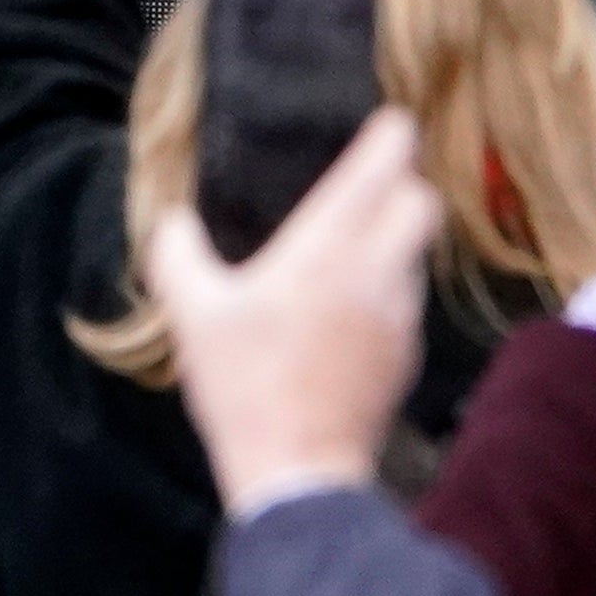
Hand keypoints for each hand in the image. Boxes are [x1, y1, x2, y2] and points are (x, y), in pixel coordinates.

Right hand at [143, 110, 436, 513]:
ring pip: (419, 252)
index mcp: (330, 246)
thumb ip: (178, 254)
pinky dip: (389, 288)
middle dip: (402, 185)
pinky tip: (350, 308)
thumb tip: (173, 220)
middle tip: (367, 188)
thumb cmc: (245, 386)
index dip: (391, 134)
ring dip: (395, 240)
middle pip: (422, 200)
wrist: (298, 471)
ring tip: (351, 250)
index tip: (382, 124)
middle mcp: (378, 270)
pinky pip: (408, 300)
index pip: (388, 162)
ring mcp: (400, 314)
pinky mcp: (407, 354)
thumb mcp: (193, 315)